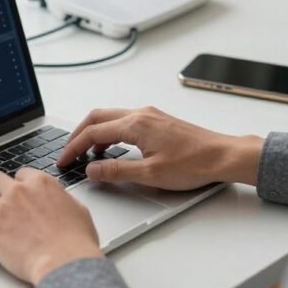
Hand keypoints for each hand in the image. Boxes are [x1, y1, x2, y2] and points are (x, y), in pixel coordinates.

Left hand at [0, 169, 102, 283]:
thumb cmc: (76, 242)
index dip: (16, 184)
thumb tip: (59, 200)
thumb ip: (62, 199)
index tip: (14, 194)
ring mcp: (1, 209)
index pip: (20, 173)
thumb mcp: (78, 210)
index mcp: (40, 183)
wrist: (65, 263)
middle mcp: (18, 191)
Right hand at [58, 106, 264, 189]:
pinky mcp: (157, 121)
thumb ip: (116, 171)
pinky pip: (124, 121)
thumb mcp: (150, 174)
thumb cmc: (194, 163)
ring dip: (94, 133)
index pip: (92, 132)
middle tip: (68, 154)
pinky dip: (110, 132)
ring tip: (88, 155)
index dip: (73, 147)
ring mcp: (150, 115)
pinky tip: (112, 149)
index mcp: (135, 124)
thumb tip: (92, 169)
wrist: (223, 156)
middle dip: (78, 135)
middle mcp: (141, 114)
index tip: (64, 160)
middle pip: (97, 117)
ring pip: (110, 117)